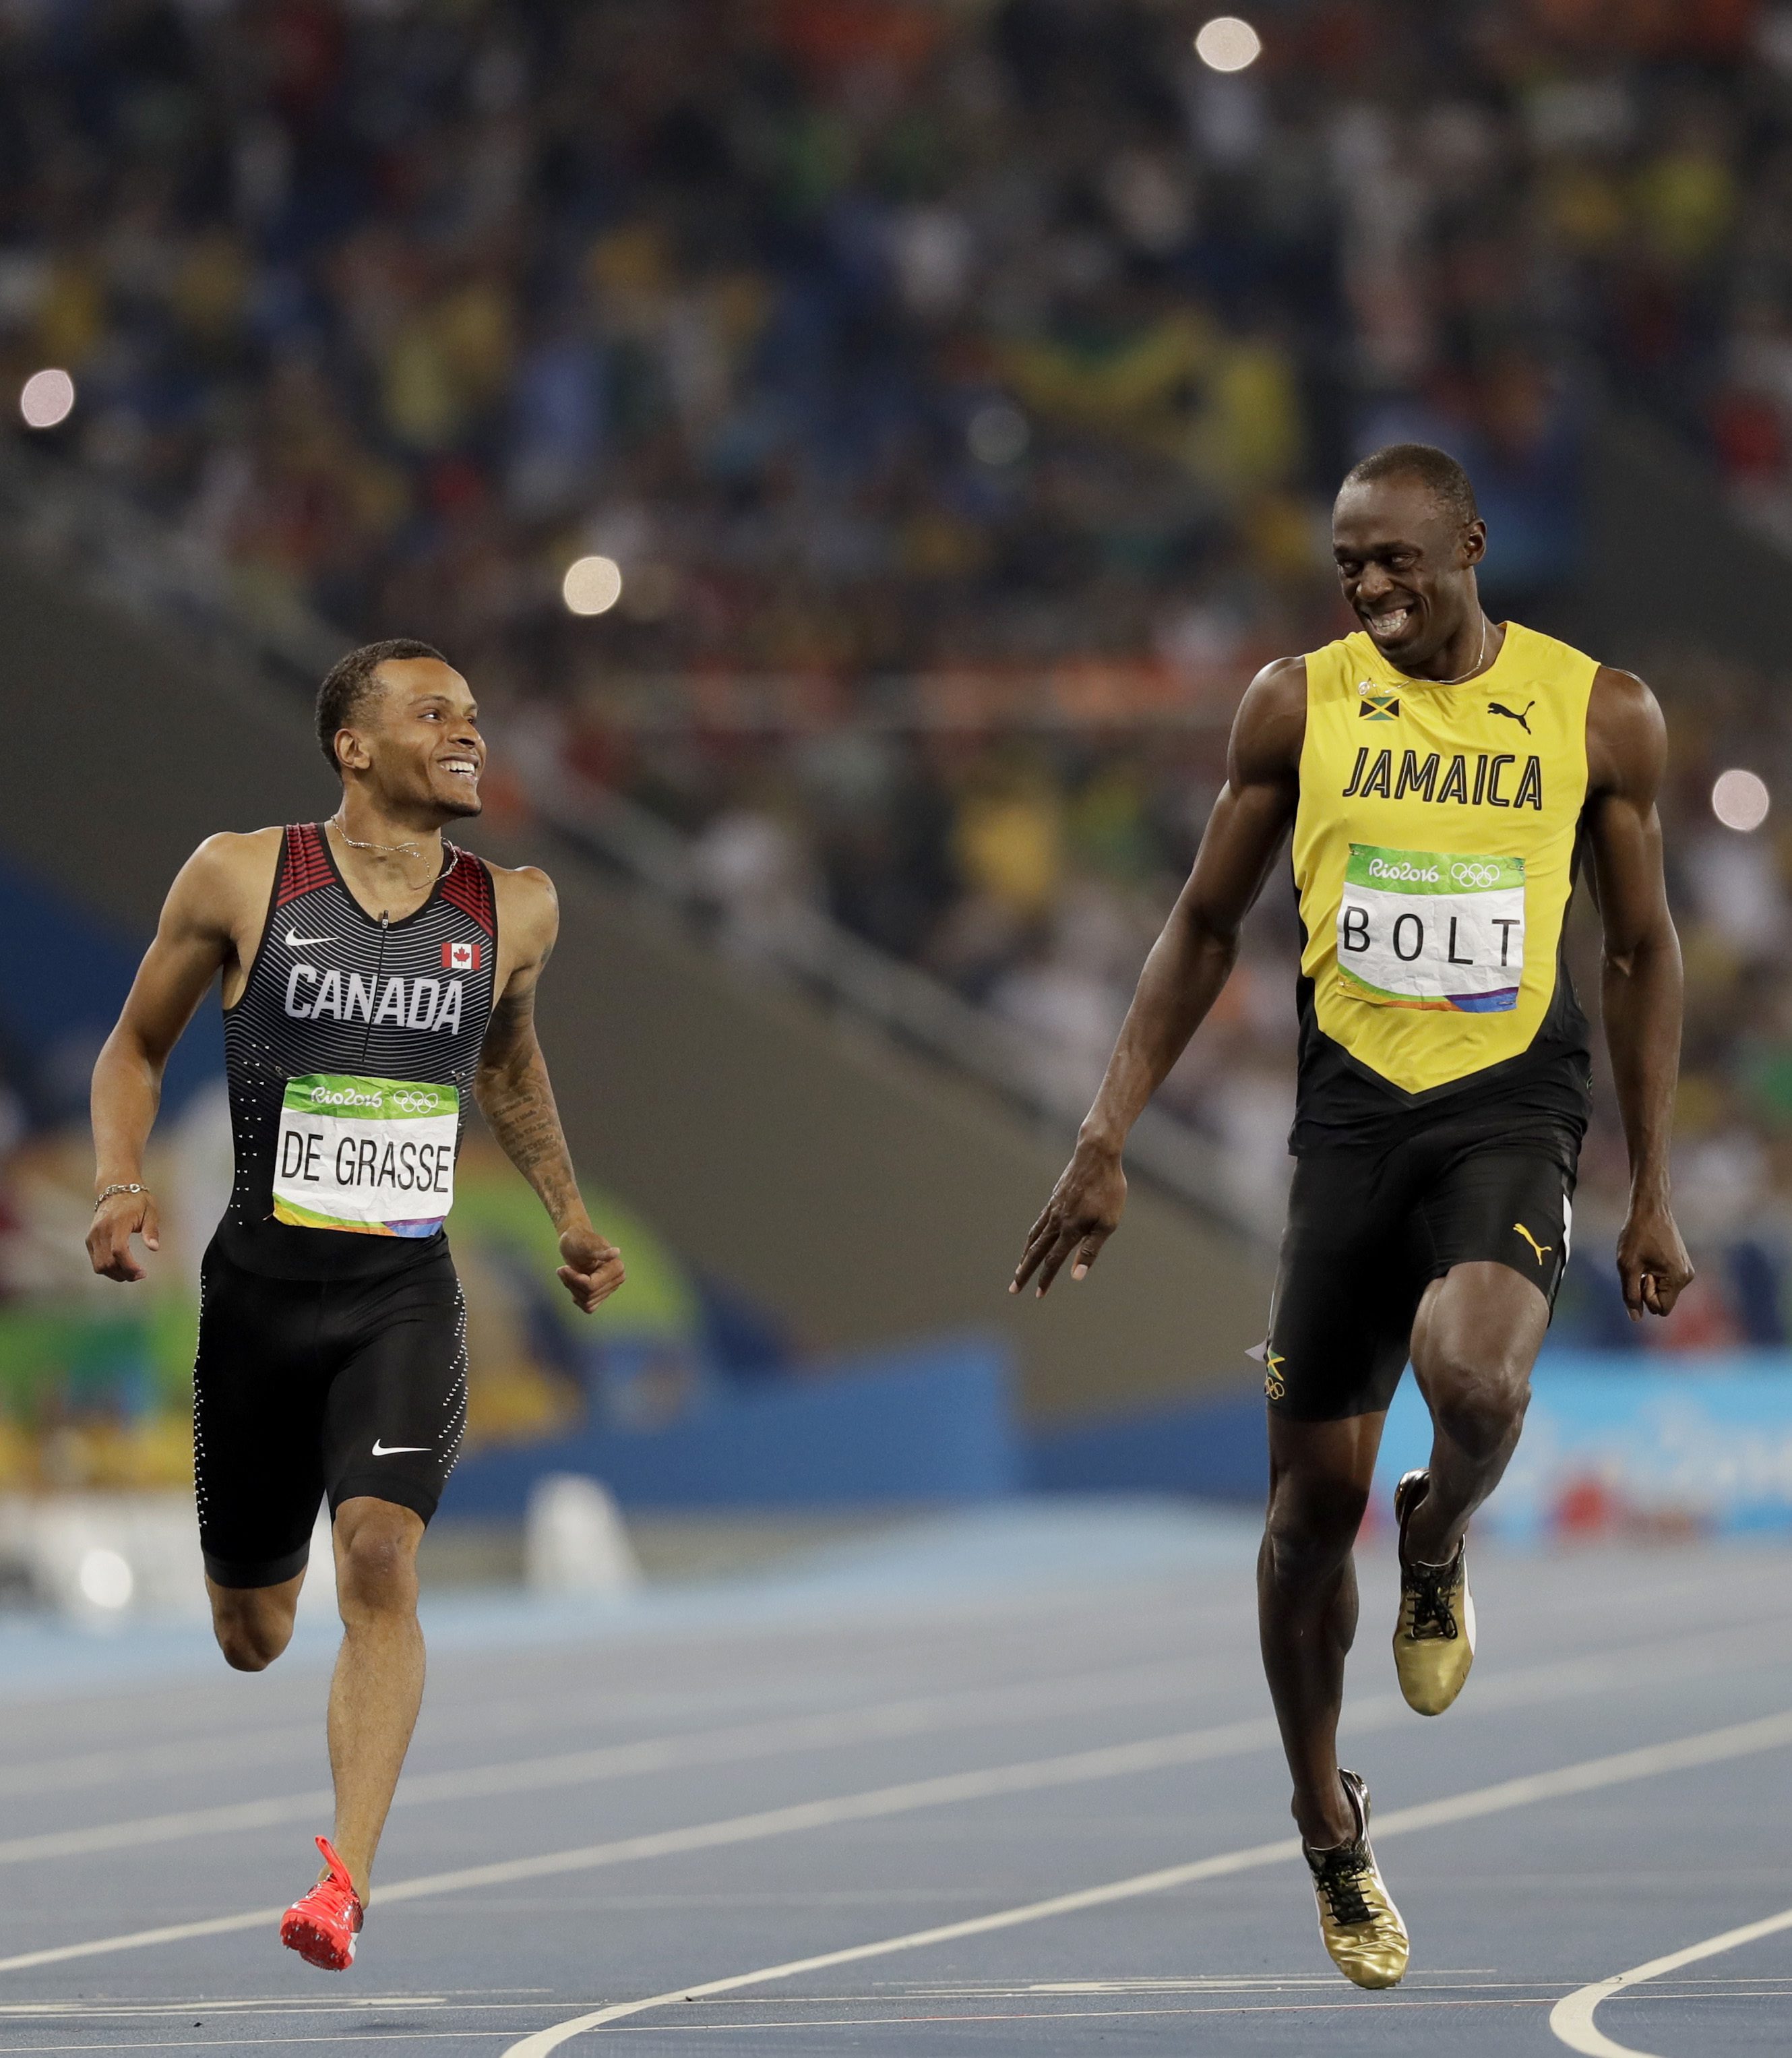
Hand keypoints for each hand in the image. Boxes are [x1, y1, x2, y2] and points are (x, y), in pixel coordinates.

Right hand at [87, 1189, 160, 1282]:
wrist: (115, 1188)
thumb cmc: (137, 1201)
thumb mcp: (150, 1212)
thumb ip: (151, 1231)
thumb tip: (154, 1248)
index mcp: (117, 1223)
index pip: (119, 1250)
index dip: (129, 1266)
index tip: (143, 1273)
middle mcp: (101, 1230)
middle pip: (107, 1262)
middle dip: (124, 1274)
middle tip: (140, 1275)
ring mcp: (93, 1235)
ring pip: (99, 1265)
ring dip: (115, 1274)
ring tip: (131, 1273)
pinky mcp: (89, 1239)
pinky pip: (95, 1261)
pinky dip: (108, 1268)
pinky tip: (121, 1267)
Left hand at [557, 1224, 624, 1312]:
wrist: (574, 1241)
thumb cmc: (578, 1239)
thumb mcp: (585, 1244)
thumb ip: (600, 1250)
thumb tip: (616, 1252)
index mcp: (616, 1268)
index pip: (591, 1286)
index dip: (574, 1279)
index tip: (562, 1268)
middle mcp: (617, 1280)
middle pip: (589, 1295)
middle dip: (572, 1283)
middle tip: (562, 1270)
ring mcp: (610, 1288)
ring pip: (587, 1302)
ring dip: (572, 1289)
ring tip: (566, 1274)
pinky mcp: (602, 1294)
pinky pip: (588, 1307)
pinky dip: (577, 1296)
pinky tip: (573, 1283)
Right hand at [1010, 1139, 1126, 1297]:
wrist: (1096, 1155)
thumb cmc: (1108, 1190)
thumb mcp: (1108, 1223)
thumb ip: (1090, 1250)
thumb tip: (1076, 1276)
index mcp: (1071, 1230)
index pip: (1053, 1261)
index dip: (1045, 1279)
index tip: (1037, 1295)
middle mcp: (1057, 1221)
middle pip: (1036, 1252)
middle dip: (1024, 1272)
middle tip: (1013, 1288)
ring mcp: (1053, 1209)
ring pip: (1034, 1237)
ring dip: (1026, 1255)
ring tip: (1019, 1267)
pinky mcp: (1054, 1199)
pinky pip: (1039, 1222)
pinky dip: (1033, 1236)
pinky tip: (1035, 1239)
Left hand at [1616, 1201, 1691, 1320]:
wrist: (1650, 1210)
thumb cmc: (1637, 1236)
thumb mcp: (1627, 1267)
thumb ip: (1630, 1295)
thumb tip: (1636, 1319)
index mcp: (1677, 1279)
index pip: (1661, 1309)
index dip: (1646, 1298)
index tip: (1641, 1277)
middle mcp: (1687, 1277)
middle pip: (1662, 1302)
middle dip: (1647, 1290)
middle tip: (1641, 1267)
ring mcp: (1686, 1270)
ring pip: (1663, 1291)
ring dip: (1649, 1281)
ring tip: (1645, 1260)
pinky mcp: (1681, 1264)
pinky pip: (1665, 1281)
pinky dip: (1654, 1274)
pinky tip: (1648, 1257)